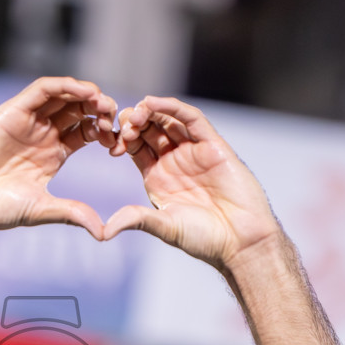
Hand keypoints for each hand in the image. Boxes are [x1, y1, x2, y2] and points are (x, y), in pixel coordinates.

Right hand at [0, 76, 116, 239]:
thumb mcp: (42, 209)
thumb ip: (72, 213)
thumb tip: (103, 232)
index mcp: (54, 152)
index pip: (88, 131)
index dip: (107, 132)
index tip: (120, 144)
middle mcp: (43, 132)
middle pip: (80, 109)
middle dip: (101, 109)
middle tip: (116, 118)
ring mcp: (28, 120)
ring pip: (64, 95)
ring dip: (87, 93)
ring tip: (103, 103)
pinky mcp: (13, 110)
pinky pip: (42, 89)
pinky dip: (64, 85)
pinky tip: (83, 92)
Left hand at [104, 96, 282, 271]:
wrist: (241, 240)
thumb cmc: (205, 239)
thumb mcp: (164, 227)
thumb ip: (136, 220)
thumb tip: (103, 232)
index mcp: (158, 176)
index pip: (134, 147)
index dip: (121, 139)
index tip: (111, 142)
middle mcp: (174, 160)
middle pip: (149, 128)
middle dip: (133, 121)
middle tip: (122, 123)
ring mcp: (193, 151)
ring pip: (168, 119)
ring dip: (150, 111)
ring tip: (137, 114)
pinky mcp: (212, 145)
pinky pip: (191, 119)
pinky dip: (173, 108)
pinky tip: (153, 103)